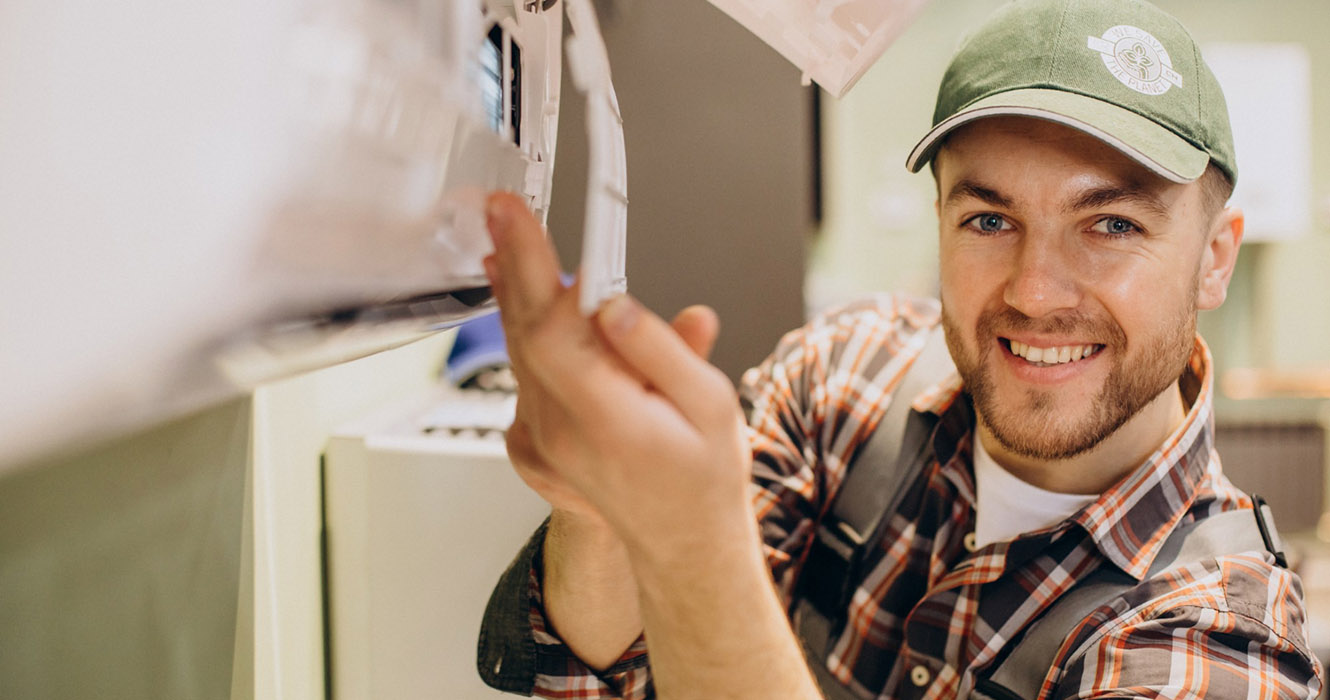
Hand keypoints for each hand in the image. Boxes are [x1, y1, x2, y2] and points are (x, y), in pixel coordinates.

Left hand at [483, 192, 753, 561]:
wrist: (683, 539)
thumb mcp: (710, 405)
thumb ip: (661, 349)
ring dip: (514, 292)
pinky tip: (527, 303)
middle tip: (502, 210)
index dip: (531, 266)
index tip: (519, 218)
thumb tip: (614, 305)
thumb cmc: (703, 474)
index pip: (552, 328)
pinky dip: (524, 330)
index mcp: (607, 417)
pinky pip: (523, 373)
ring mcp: (542, 436)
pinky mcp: (537, 437)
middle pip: (524, 330)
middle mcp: (562, 428)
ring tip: (508, 241)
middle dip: (513, 261)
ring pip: (518, 349)